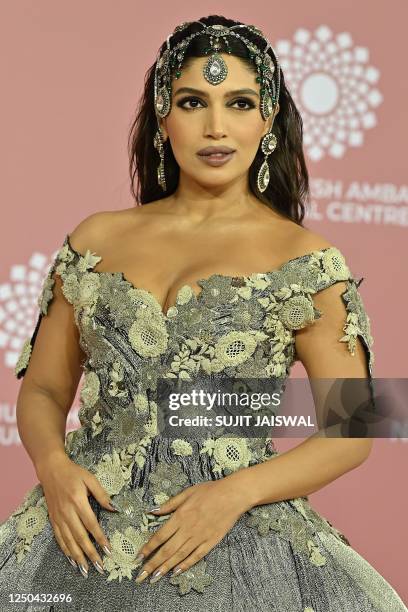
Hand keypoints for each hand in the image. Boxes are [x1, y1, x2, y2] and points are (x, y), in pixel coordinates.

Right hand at [37, 453, 116, 577]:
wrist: (51, 470)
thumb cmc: (74, 473)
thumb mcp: (90, 478)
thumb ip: (102, 494)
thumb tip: (114, 508)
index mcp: (78, 501)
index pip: (91, 524)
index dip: (100, 538)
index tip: (108, 550)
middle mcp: (67, 512)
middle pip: (80, 537)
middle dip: (90, 553)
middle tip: (100, 567)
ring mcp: (58, 517)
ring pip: (69, 541)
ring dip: (78, 557)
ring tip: (86, 570)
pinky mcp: (53, 519)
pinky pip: (59, 538)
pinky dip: (66, 550)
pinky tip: (72, 560)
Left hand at [134, 477, 250, 583]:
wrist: (233, 495)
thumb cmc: (210, 490)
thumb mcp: (187, 492)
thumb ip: (169, 504)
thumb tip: (152, 511)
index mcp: (180, 516)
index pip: (160, 536)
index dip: (148, 548)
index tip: (138, 557)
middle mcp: (188, 529)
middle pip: (167, 550)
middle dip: (152, 564)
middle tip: (141, 576)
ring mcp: (200, 537)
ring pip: (180, 556)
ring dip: (166, 568)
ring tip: (155, 578)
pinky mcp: (211, 542)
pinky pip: (196, 556)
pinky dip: (186, 565)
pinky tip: (176, 572)